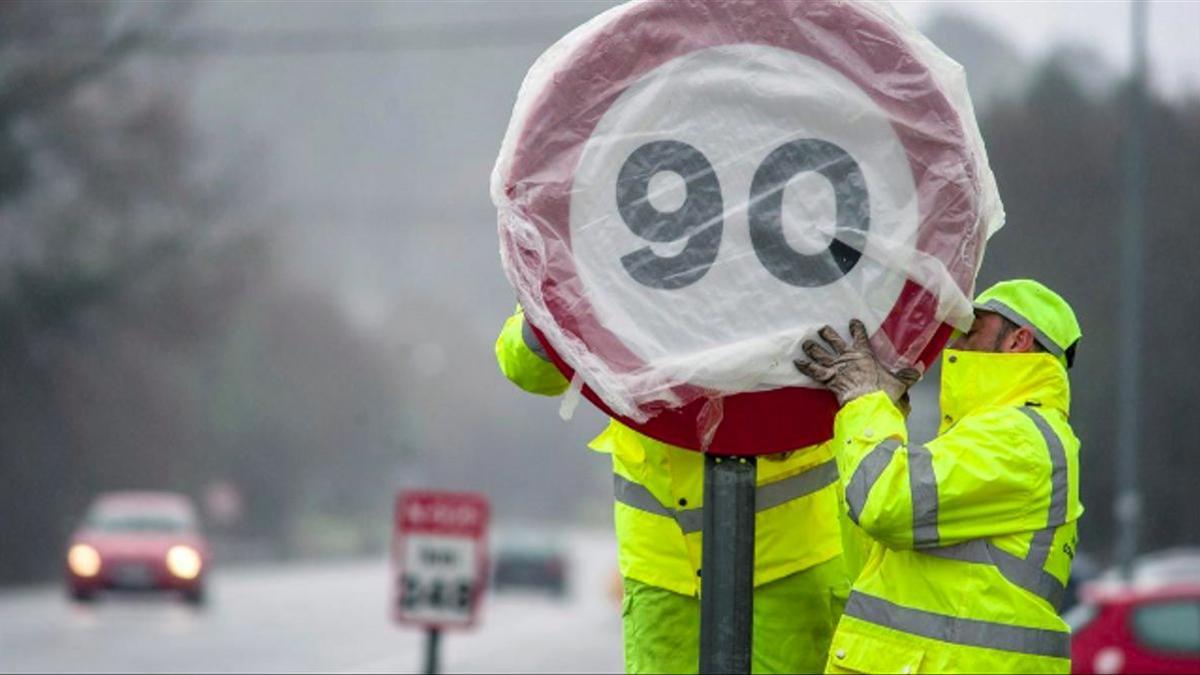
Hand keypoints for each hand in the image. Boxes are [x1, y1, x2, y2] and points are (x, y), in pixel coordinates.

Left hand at [794, 320, 920, 405]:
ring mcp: (837, 368)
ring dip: (813, 348)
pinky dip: (804, 366)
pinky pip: (814, 371)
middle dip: (827, 334)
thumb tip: (918, 370)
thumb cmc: (886, 392)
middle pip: (835, 342)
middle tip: (821, 328)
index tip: (853, 322)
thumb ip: (907, 376)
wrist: (871, 403)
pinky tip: (796, 362)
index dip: (856, 328)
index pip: (860, 336)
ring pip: (821, 354)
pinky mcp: (828, 380)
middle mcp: (848, 358)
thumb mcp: (900, 382)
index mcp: (866, 355)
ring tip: (805, 343)